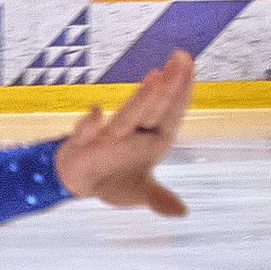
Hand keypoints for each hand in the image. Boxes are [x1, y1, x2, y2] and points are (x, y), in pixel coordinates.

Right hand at [52, 50, 191, 216]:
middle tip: (181, 56)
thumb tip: (181, 213)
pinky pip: (86, 133)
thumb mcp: (139, 193)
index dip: (183, 91)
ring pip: (129, 114)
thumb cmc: (115, 180)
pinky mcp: (83, 141)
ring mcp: (109, 134)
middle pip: (155, 106)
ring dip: (142, 97)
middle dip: (169, 84)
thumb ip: (158, 199)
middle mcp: (134, 132)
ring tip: (156, 75)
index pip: (173, 112)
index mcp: (154, 140)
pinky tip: (96, 114)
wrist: (80, 180)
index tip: (190, 66)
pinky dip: (89, 125)